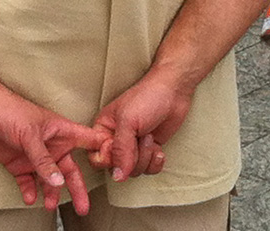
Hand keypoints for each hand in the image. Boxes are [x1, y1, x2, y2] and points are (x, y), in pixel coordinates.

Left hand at [0, 85, 107, 213]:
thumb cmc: (10, 110)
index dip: (102, 151)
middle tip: (83, 208)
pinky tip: (30, 198)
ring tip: (49, 206)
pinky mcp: (18, 164)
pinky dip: (30, 192)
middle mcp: (51, 146)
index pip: (88, 140)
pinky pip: (28, 182)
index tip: (117, 165)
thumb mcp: (31, 135)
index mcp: (61, 132)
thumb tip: (59, 182)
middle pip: (70, 170)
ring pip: (50, 180)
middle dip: (77, 189)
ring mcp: (35, 156)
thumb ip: (44, 160)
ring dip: (51, 194)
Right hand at [93, 65, 194, 181]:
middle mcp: (116, 141)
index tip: (122, 147)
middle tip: (141, 138)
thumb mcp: (128, 121)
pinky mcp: (148, 151)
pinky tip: (158, 148)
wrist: (174, 91)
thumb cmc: (147, 97)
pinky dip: (155, 162)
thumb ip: (120, 150)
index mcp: (103, 130)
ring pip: (134, 171)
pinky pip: (148, 170)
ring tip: (150, 137)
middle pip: (117, 169)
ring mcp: (133, 147)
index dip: (109, 159)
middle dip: (133, 158)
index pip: (96, 158)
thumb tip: (117, 177)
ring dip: (146, 158)